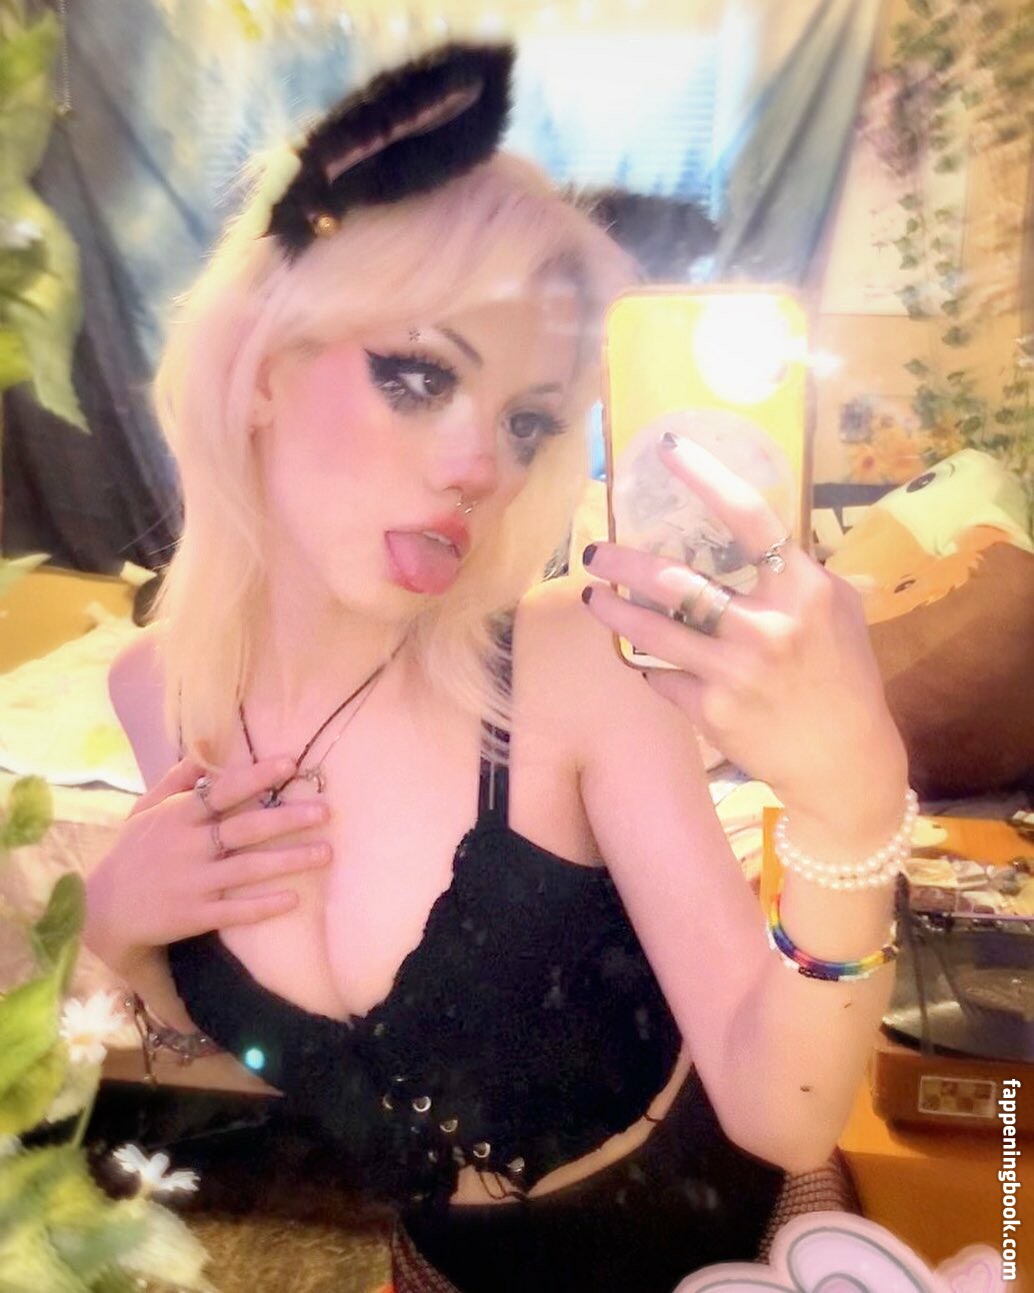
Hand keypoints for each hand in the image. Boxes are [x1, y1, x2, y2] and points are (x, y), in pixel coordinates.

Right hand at [83, 756, 331, 977]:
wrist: (103, 911)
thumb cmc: (132, 854)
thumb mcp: (145, 811)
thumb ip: (176, 781)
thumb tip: (203, 749)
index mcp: (177, 816)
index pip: (223, 790)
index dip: (257, 776)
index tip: (291, 764)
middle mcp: (189, 847)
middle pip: (246, 828)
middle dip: (288, 818)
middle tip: (326, 811)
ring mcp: (193, 883)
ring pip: (250, 868)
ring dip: (290, 860)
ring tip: (326, 852)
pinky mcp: (195, 915)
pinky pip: (237, 910)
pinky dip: (265, 905)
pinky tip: (294, 898)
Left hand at [582, 429, 906, 823]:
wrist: (843, 763)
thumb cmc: (844, 678)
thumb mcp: (842, 614)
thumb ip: (800, 572)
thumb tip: (757, 533)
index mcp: (803, 590)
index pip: (749, 517)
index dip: (705, 477)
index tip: (667, 449)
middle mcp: (768, 626)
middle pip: (676, 580)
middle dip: (624, 561)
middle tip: (595, 552)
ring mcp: (735, 672)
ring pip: (653, 631)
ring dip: (614, 612)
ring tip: (594, 598)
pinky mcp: (712, 712)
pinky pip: (662, 678)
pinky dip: (649, 667)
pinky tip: (641, 660)